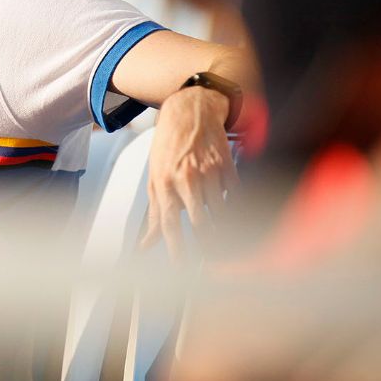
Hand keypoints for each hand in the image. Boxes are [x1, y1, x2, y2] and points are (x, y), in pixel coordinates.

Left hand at [143, 87, 238, 257]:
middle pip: (200, 223)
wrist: (189, 110)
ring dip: (226, 232)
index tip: (181, 269)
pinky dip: (237, 210)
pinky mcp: (228, 166)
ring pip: (222, 212)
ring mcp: (209, 172)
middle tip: (211, 262)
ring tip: (227, 247)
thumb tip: (144, 245)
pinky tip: (237, 218)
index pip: (169, 224)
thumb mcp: (154, 178)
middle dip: (207, 247)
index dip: (176, 250)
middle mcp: (185, 179)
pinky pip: (236, 196)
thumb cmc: (169, 147)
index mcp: (164, 184)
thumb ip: (153, 214)